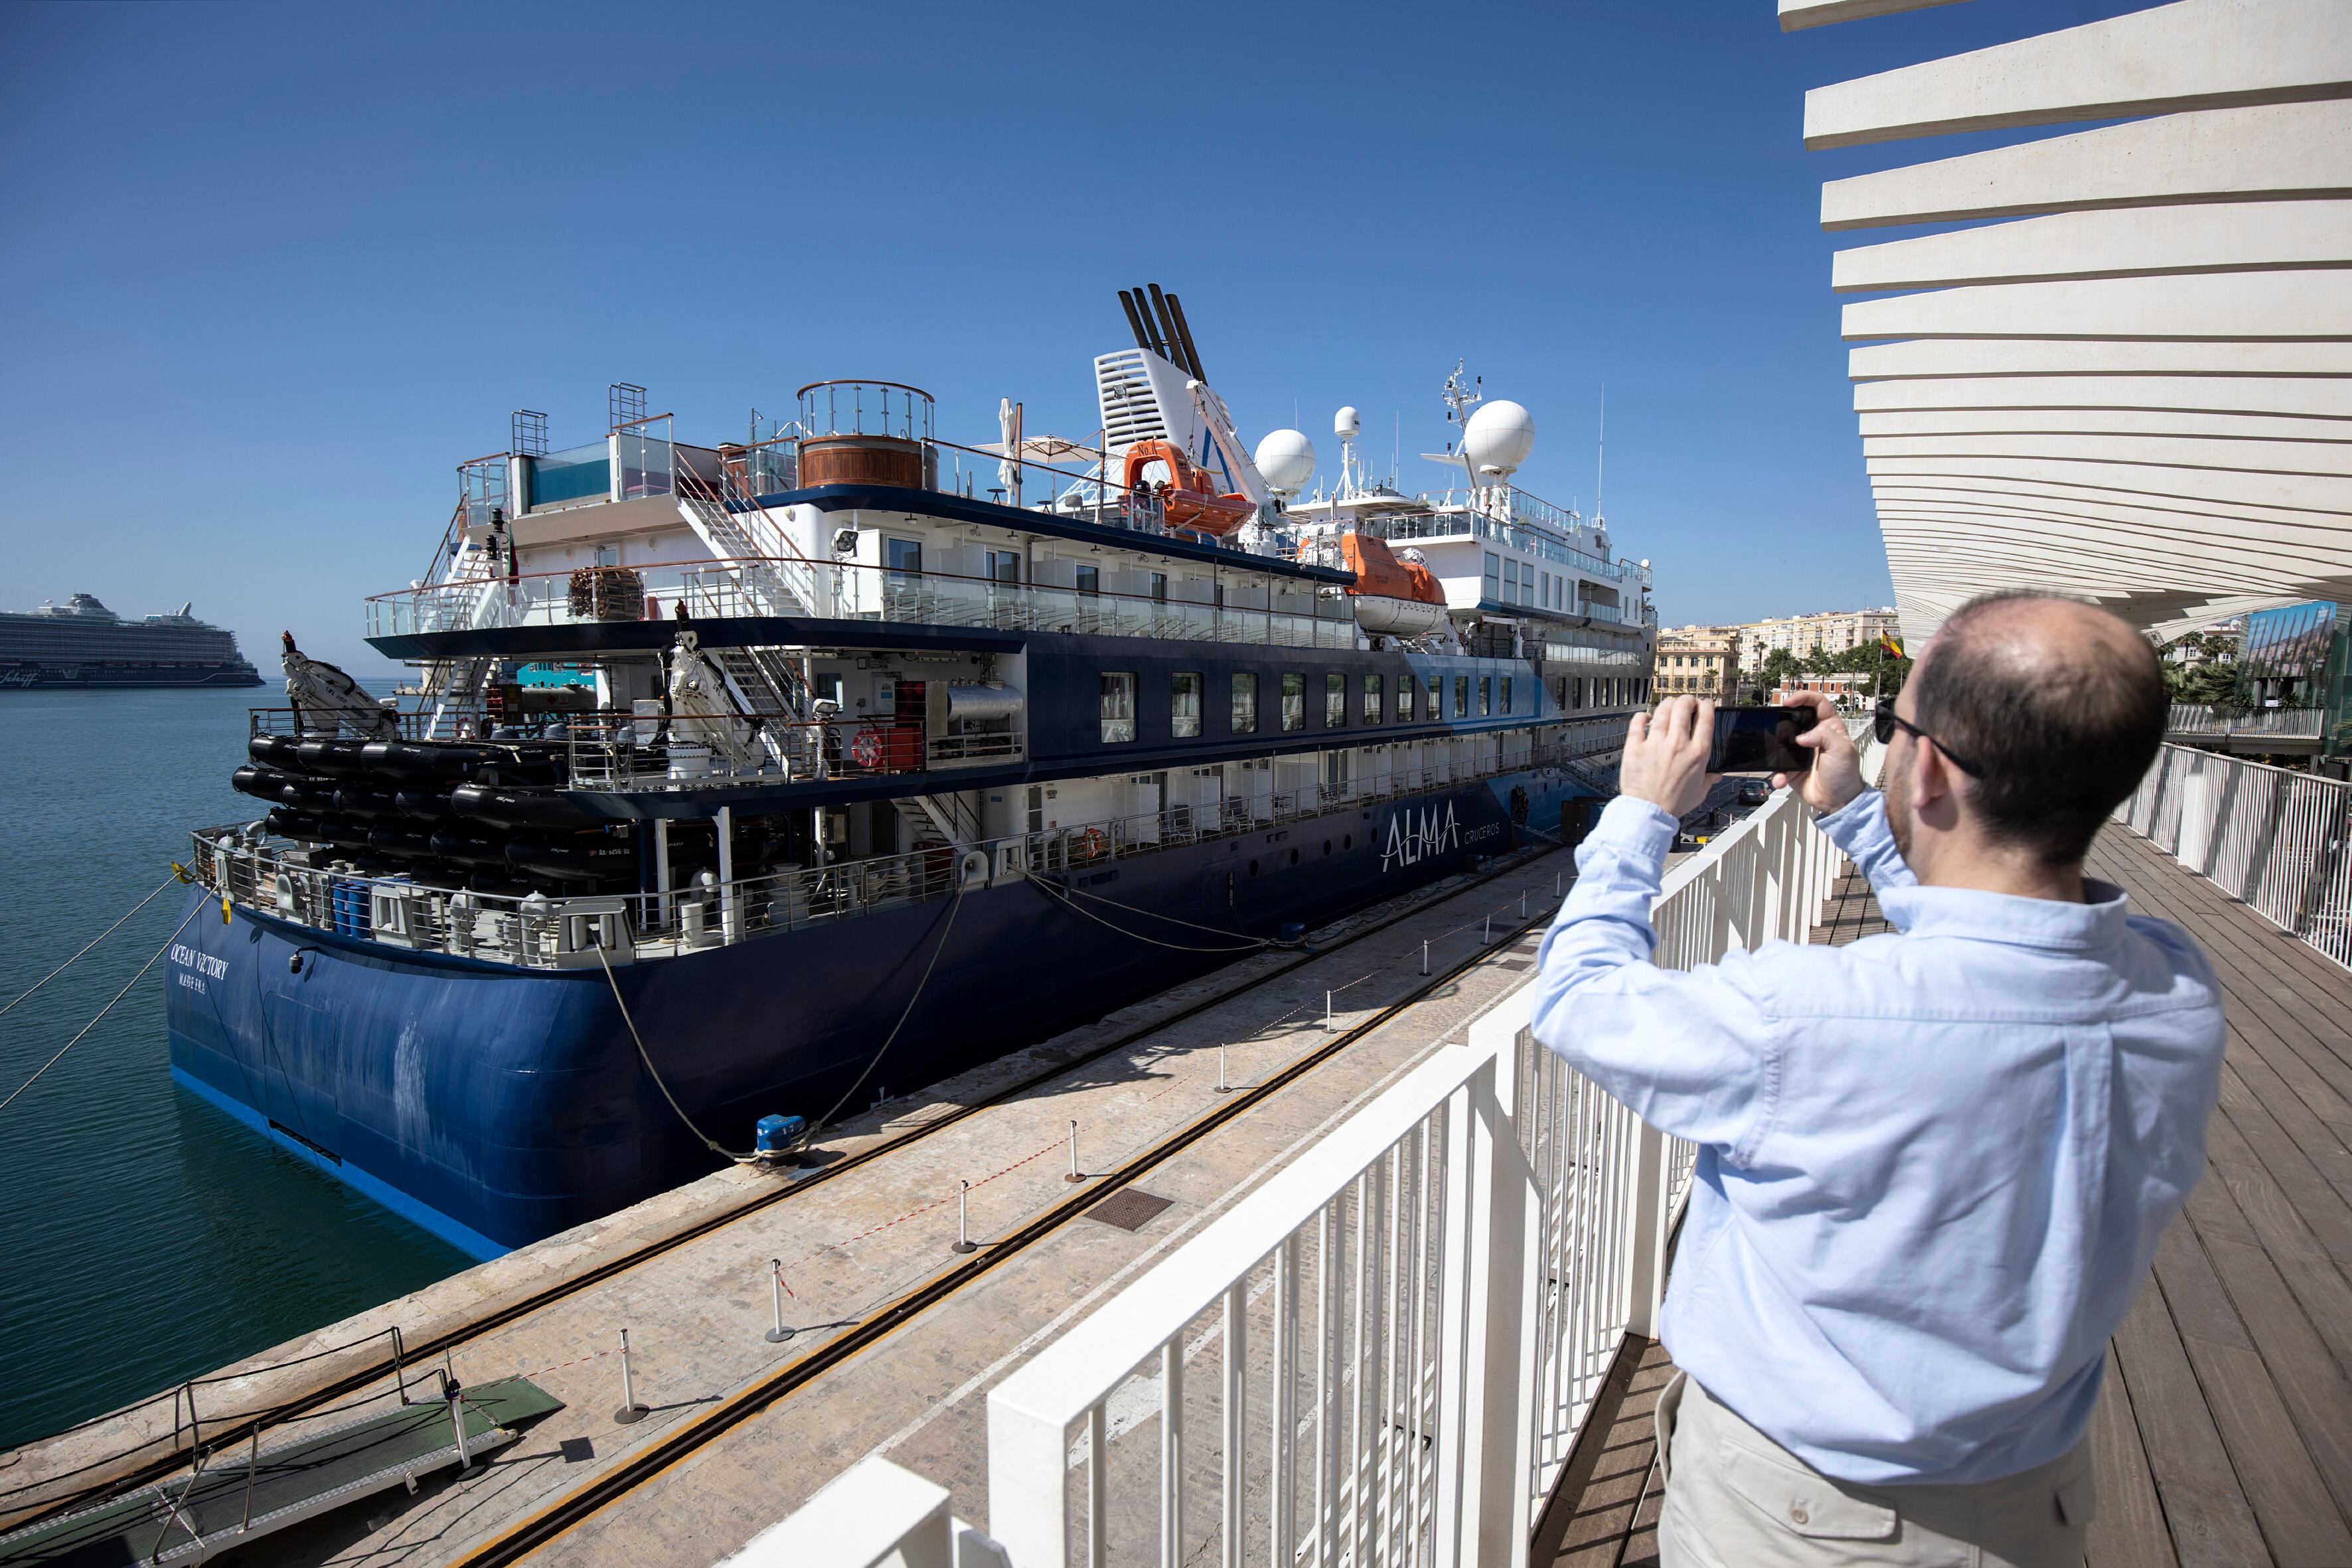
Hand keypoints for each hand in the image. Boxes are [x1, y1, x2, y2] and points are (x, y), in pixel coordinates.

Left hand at [1620, 697, 1716, 818]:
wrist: (1649, 812)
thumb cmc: (1673, 804)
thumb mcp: (1700, 791)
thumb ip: (1710, 778)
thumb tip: (1717, 773)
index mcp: (1697, 754)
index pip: (1706, 718)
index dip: (1706, 705)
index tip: (1704, 704)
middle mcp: (1678, 745)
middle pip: (1684, 707)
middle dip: (1687, 700)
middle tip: (1686, 703)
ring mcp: (1655, 744)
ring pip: (1663, 710)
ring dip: (1667, 704)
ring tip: (1668, 705)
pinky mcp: (1636, 747)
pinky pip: (1638, 722)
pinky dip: (1642, 716)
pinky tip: (1645, 718)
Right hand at [1774, 693, 1863, 814]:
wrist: (1838, 801)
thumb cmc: (1846, 775)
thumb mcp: (1843, 750)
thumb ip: (1825, 736)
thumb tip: (1802, 736)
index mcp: (1829, 727)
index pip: (1817, 703)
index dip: (1803, 697)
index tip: (1789, 702)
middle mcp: (1814, 736)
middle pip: (1794, 719)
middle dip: (1782, 721)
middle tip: (1775, 724)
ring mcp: (1801, 751)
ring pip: (1781, 742)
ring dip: (1776, 750)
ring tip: (1779, 759)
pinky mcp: (1791, 767)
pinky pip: (1778, 767)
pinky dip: (1777, 773)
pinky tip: (1783, 779)